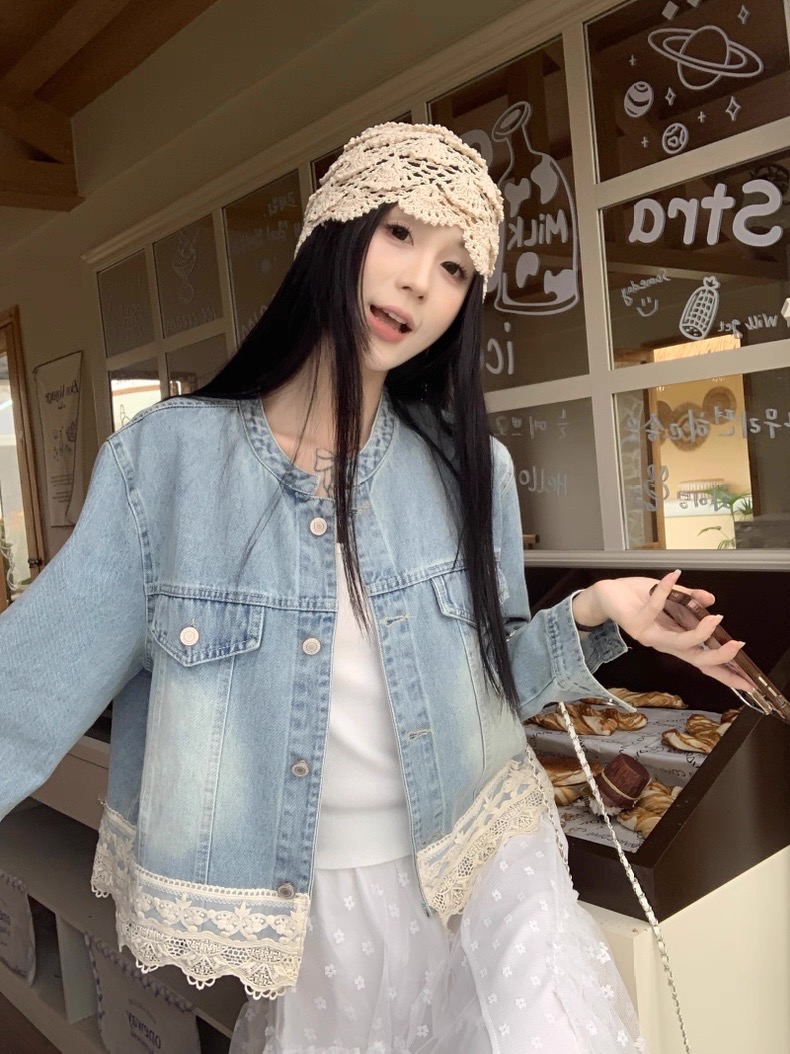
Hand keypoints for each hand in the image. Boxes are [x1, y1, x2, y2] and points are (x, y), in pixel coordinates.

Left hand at [575, 570, 752, 691]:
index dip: (724, 672)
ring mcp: (649, 635)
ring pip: (678, 642)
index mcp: (675, 639)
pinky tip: (674, 577)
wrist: (608, 595)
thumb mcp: (671, 598)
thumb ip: (690, 600)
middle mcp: (663, 642)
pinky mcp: (636, 623)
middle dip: (718, 657)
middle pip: (695, 659)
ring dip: (698, 632)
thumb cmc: (639, 598)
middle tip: (736, 646)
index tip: (747, 682)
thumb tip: (711, 600)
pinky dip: (666, 591)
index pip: (703, 660)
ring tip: (715, 618)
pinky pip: (655, 607)